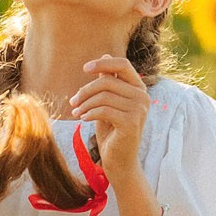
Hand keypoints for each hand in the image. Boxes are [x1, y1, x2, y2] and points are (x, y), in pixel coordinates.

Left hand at [70, 54, 147, 180]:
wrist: (119, 161)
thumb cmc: (112, 131)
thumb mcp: (108, 103)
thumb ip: (109, 81)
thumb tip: (105, 54)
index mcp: (139, 88)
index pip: (122, 64)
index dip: (103, 63)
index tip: (85, 69)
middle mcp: (143, 96)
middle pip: (107, 81)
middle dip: (85, 91)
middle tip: (72, 102)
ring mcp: (139, 110)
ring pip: (103, 96)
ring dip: (84, 104)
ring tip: (76, 112)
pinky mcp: (131, 122)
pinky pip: (103, 110)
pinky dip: (88, 113)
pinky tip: (82, 119)